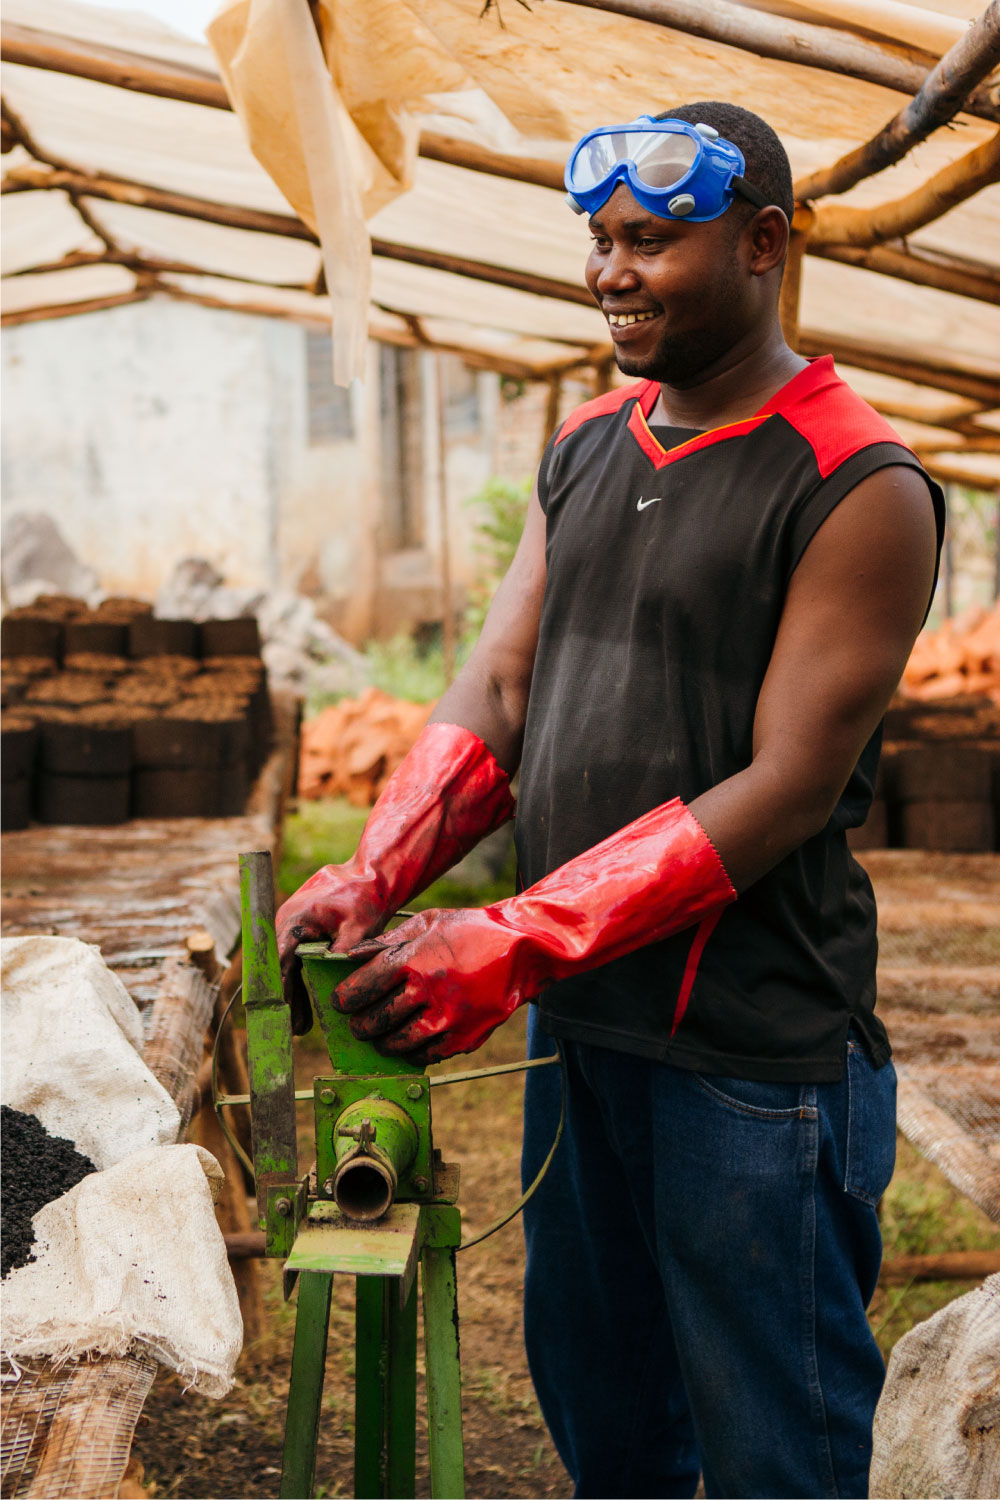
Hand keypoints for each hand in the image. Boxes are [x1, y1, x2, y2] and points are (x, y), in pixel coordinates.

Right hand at [275, 869, 384, 1035]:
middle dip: (285, 999)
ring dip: (292, 994)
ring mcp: (292, 929)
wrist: (369, 875)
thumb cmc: (364, 897)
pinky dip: (299, 983)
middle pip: (279, 968)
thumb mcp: (359, 926)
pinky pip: (295, 963)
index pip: (280, 959)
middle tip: (293, 1029)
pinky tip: (304, 1010)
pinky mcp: (301, 934)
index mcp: (295, 919)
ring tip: (299, 1028)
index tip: (280, 1011)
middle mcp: (286, 923)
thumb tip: (333, 978)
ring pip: (286, 968)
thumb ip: (343, 951)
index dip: (279, 987)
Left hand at [335, 907, 523, 1064]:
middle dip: (359, 1025)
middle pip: (376, 1019)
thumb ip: (388, 942)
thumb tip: (350, 957)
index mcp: (415, 958)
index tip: (342, 1002)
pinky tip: (409, 1043)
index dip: (345, 998)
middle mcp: (429, 989)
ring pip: (398, 1043)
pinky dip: (412, 1053)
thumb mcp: (427, 923)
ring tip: (379, 1037)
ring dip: (382, 1043)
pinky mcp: (466, 1036)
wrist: (523, 948)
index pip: (363, 987)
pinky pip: (427, 1055)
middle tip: (357, 1023)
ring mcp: (449, 1017)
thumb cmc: (471, 931)